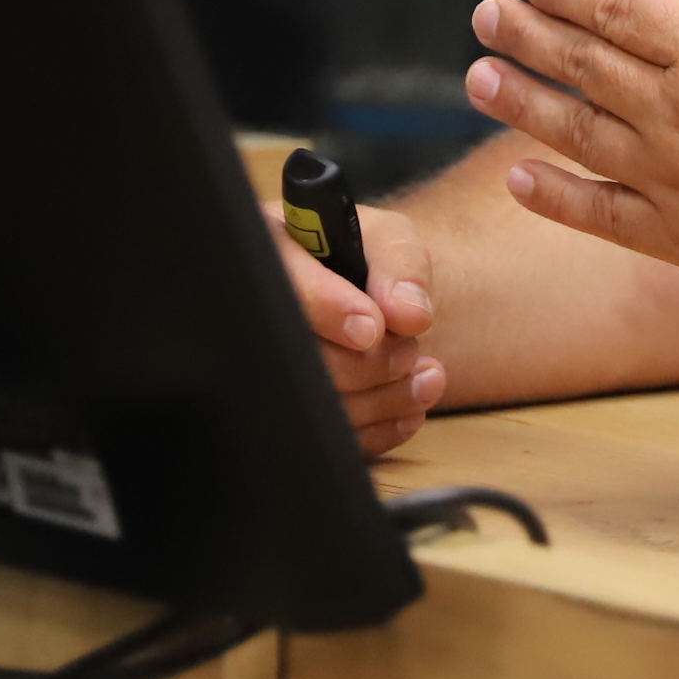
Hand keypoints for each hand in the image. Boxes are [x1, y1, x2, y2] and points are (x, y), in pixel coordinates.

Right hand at [265, 198, 441, 456]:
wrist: (358, 303)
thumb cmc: (362, 261)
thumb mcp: (385, 239)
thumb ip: (401, 265)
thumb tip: (410, 313)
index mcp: (268, 252)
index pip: (281, 284)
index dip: (327, 309)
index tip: (372, 327)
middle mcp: (252, 316)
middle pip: (300, 358)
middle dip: (369, 363)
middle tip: (409, 348)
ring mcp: (266, 374)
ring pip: (319, 406)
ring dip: (386, 399)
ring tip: (426, 376)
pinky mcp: (293, 416)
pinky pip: (333, 438)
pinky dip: (381, 428)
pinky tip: (408, 406)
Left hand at [465, 0, 678, 330]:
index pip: (622, 8)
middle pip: (586, 61)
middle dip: (530, 33)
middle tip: (488, 14)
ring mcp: (675, 179)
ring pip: (576, 132)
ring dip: (522, 101)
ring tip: (479, 76)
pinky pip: (598, 215)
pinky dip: (553, 196)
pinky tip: (517, 176)